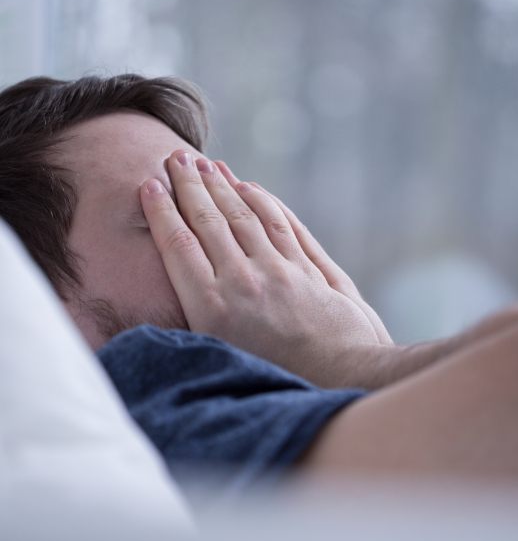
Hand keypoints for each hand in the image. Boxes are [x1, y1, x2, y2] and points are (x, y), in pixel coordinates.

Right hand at [140, 150, 389, 387]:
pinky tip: (251, 187)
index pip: (180, 246)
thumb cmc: (278, 382)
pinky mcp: (308, 269)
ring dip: (224, 186)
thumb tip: (182, 292)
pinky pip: (282, 224)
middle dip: (190, 186)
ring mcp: (279, 271)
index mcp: (213, 309)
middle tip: (177, 158)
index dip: (163, 212)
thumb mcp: (224, 359)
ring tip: (208, 164)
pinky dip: (264, 201)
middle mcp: (243, 282)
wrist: (343, 380)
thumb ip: (202, 321)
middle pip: (210, 222)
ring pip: (245, 216)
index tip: (151, 186)